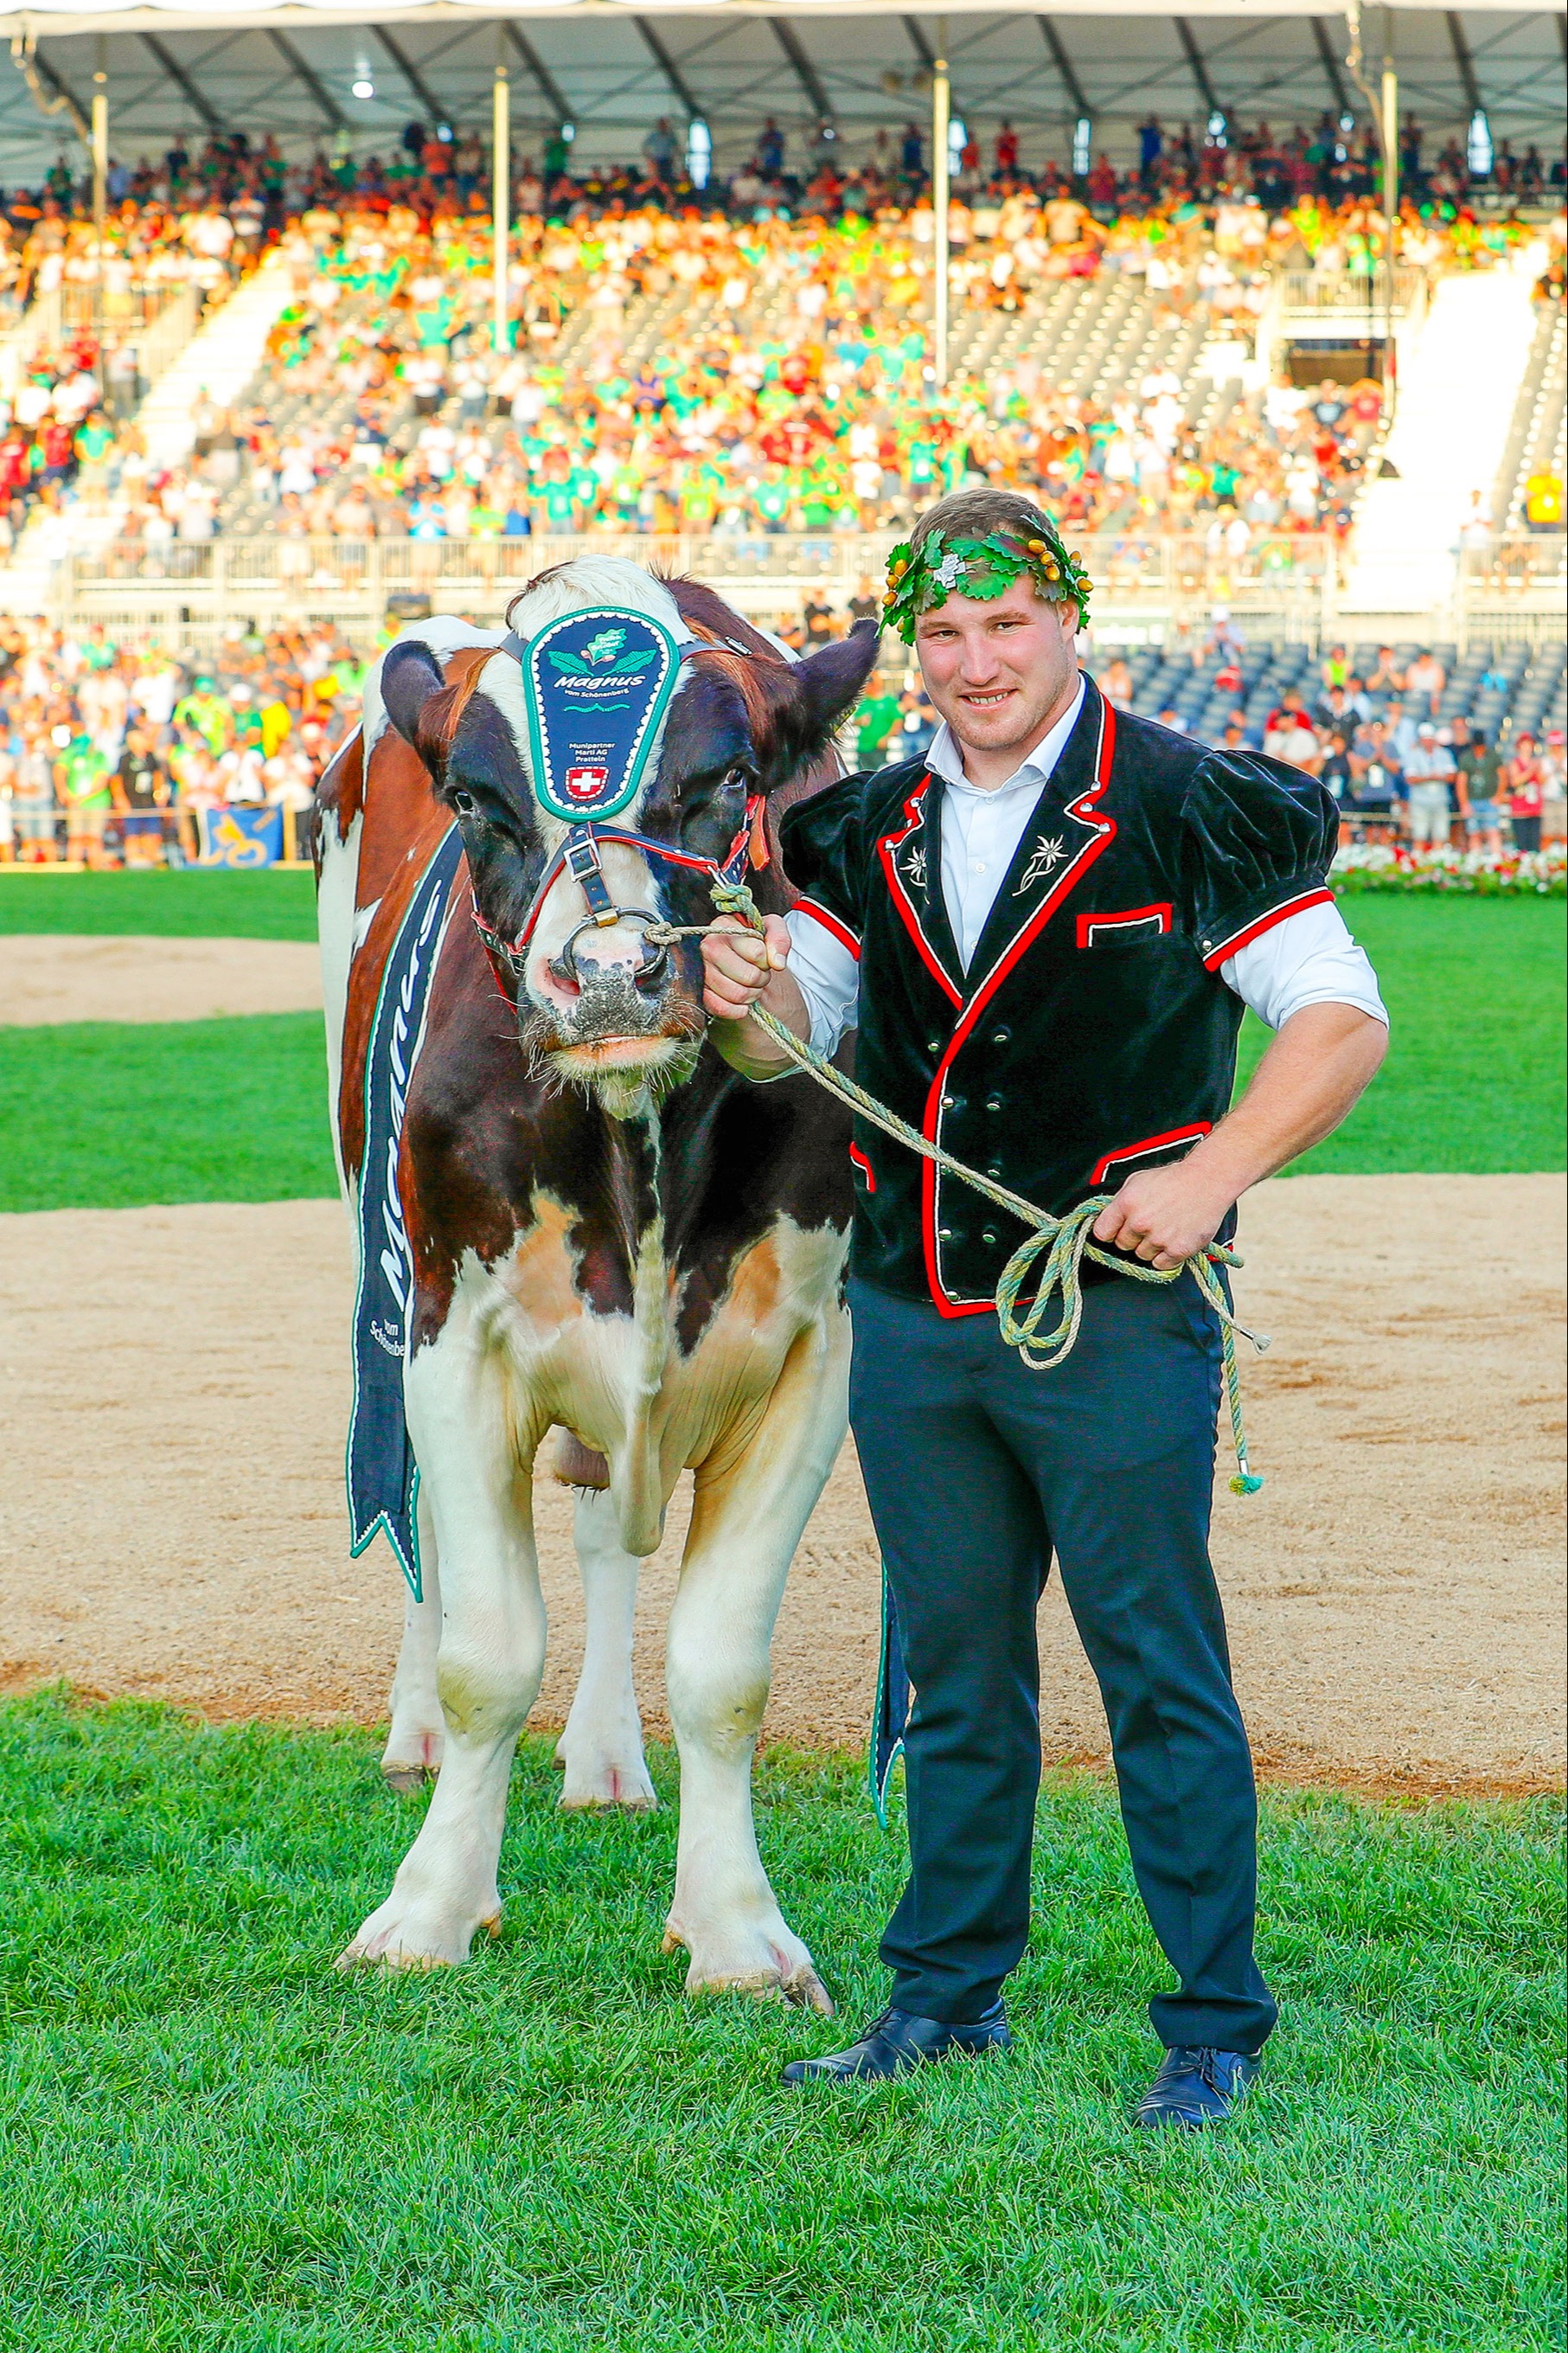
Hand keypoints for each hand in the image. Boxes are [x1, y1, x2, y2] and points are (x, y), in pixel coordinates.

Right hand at [700, 912, 790, 1023]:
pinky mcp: (700, 992)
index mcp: (724, 925)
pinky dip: (738, 1010)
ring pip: (737, 994)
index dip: (766, 960)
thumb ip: (780, 938)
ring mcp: (701, 970)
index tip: (762, 957)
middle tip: (759, 974)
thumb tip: (777, 962)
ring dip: (752, 995)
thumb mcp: (772, 929)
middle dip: (761, 979)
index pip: (756, 953)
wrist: (740, 959)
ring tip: (751, 986)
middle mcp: (707, 946)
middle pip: (749, 976)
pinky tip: (743, 1004)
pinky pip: (721, 1008)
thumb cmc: (754, 942)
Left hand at [1091, 1159, 1236, 1271]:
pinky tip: (1173, 1240)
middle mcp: (1140, 1222)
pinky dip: (1166, 1257)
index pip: (1102, 1232)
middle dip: (1132, 1237)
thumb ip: (1120, 1203)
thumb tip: (1109, 1220)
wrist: (1207, 1181)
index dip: (1109, 1231)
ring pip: (1142, 1255)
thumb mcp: (1138, 1181)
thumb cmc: (1173, 1179)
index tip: (1115, 1231)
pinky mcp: (1178, 1250)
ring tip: (1165, 1229)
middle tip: (1149, 1225)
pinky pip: (1161, 1265)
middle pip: (1123, 1245)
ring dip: (1151, 1247)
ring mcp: (1159, 1238)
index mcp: (1126, 1203)